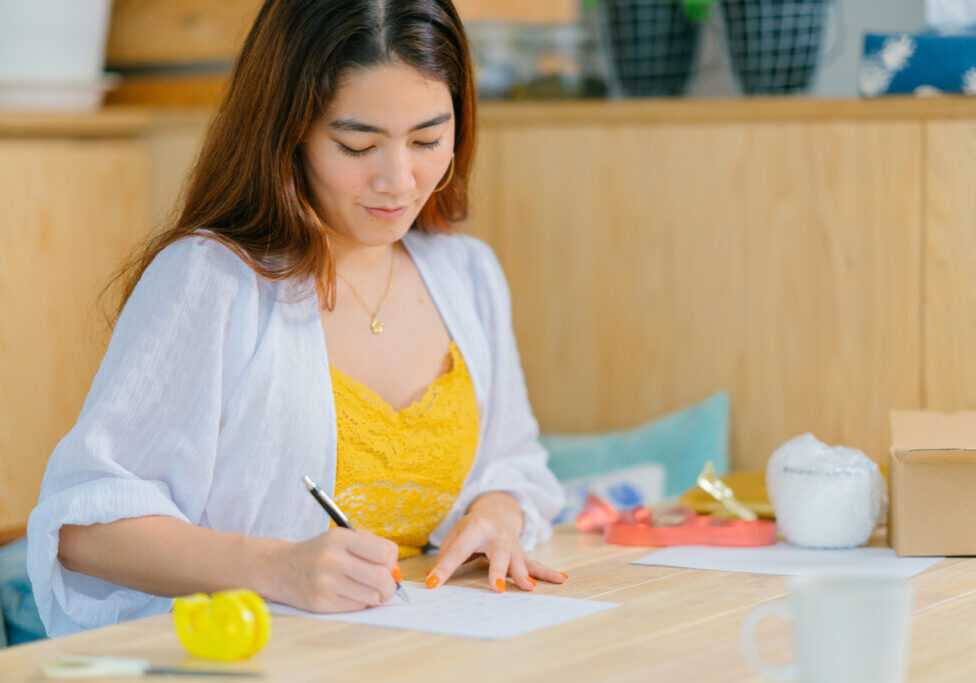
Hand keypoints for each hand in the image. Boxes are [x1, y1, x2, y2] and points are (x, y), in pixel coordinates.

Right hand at [277, 528, 399, 611]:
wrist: (281, 568)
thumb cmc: (319, 552)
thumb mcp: (340, 537)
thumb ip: (369, 548)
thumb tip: (394, 571)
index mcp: (340, 538)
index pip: (385, 552)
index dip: (391, 561)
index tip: (385, 564)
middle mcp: (332, 559)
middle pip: (381, 578)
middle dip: (390, 584)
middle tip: (385, 584)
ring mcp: (326, 583)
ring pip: (372, 596)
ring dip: (376, 596)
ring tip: (367, 589)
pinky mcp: (321, 603)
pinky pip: (357, 607)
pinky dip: (361, 602)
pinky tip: (351, 594)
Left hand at [426, 492, 567, 592]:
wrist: (496, 511)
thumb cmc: (471, 529)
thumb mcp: (454, 537)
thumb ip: (445, 558)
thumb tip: (432, 581)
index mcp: (475, 528)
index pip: (458, 550)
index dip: (444, 568)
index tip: (433, 584)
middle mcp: (496, 535)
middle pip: (497, 554)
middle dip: (498, 571)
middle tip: (497, 588)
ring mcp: (511, 545)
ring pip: (519, 560)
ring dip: (524, 575)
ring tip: (529, 587)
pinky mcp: (521, 553)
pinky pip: (535, 564)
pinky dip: (547, 573)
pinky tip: (561, 579)